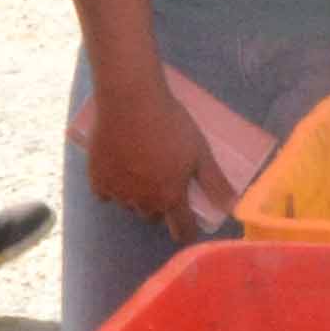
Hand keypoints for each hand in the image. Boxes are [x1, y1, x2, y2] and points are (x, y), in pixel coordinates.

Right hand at [81, 69, 224, 230]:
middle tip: (163, 180)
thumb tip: (232, 207)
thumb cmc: (170, 124)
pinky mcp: (96, 179)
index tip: (188, 223)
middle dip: (161, 205)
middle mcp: (143, 202)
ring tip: (140, 170)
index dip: (187, 229)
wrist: (130, 100)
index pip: (182, 230)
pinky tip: (118, 169)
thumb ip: (215, 182)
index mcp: (170, 197)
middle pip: (154, 216)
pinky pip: (105, 194)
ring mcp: (118, 192)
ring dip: (136, 197)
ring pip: (130, 205)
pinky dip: (112, 188)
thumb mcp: (200, 151)